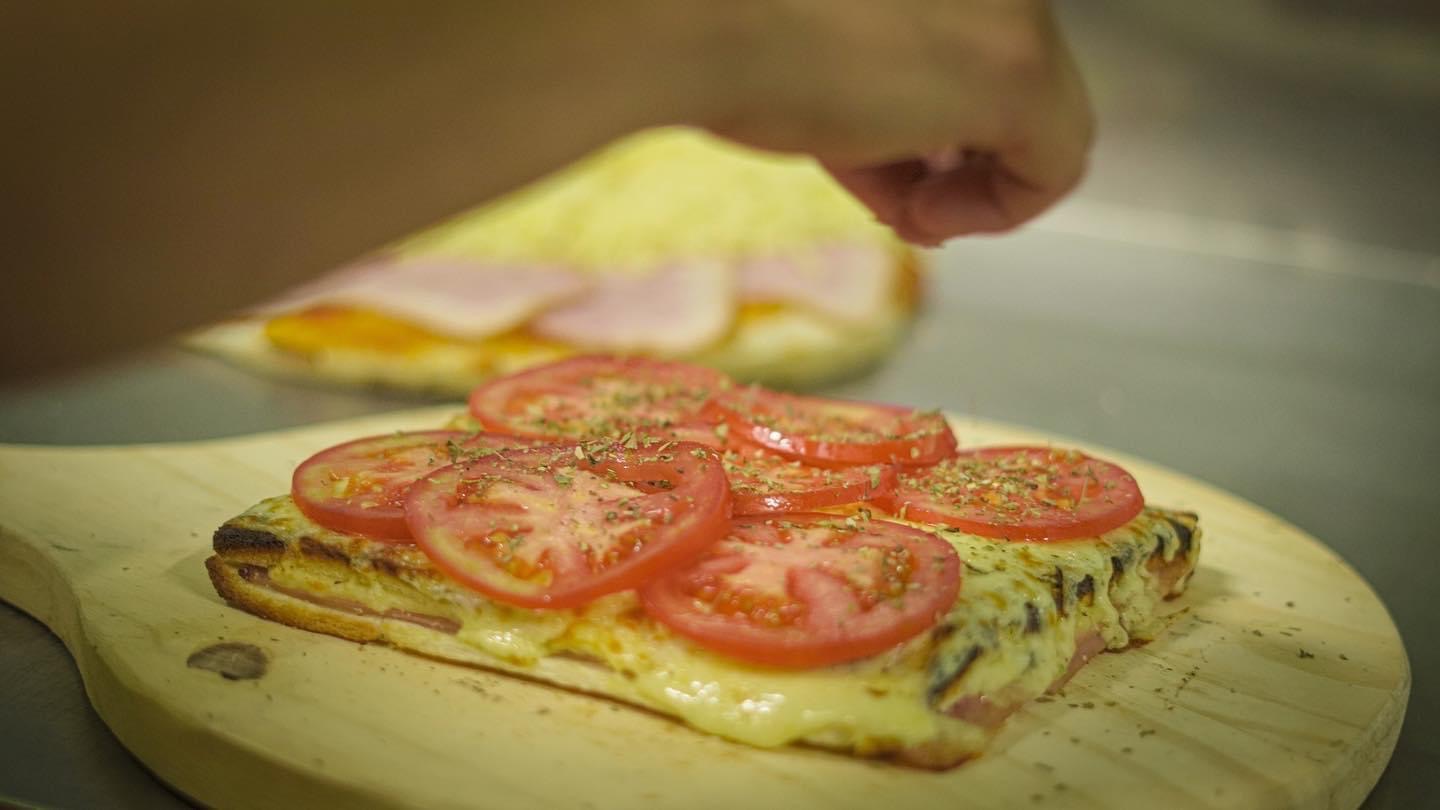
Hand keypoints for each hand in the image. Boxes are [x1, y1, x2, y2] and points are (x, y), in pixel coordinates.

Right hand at [699, 0, 1093, 243]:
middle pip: (1000, 87)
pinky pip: (1056, 165)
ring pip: (1031, 122)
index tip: (891, 170)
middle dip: (952, 157)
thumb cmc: (730, 37)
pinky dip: (998, 210)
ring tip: (907, 214)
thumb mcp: (821, 69)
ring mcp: (1014, 14)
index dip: (935, 125)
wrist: (702, 26)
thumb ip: (883, 106)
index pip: (965, 52)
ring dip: (969, 185)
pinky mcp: (1021, 73)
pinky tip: (925, 215)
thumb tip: (920, 190)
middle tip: (903, 207)